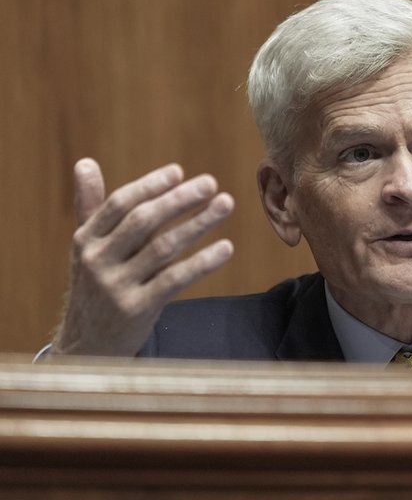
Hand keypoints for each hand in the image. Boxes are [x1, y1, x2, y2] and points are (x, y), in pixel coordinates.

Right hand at [52, 158, 234, 355]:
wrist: (87, 349)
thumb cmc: (95, 288)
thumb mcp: (87, 249)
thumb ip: (91, 207)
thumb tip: (85, 163)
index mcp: (86, 240)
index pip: (119, 204)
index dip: (150, 186)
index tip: (179, 172)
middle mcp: (97, 260)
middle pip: (142, 221)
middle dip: (179, 200)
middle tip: (212, 183)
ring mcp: (116, 286)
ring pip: (162, 248)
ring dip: (198, 223)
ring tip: (225, 205)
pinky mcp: (136, 309)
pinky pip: (174, 280)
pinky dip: (202, 262)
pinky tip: (226, 248)